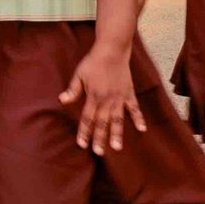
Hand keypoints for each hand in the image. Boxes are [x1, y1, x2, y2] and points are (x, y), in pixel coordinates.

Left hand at [59, 41, 145, 155]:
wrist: (112, 50)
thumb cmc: (93, 62)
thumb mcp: (79, 74)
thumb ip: (73, 90)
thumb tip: (62, 101)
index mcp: (93, 96)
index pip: (87, 118)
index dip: (84, 132)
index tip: (82, 144)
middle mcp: (106, 100)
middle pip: (102, 123)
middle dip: (99, 138)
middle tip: (99, 152)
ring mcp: (119, 98)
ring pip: (118, 119)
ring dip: (117, 134)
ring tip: (117, 148)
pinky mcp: (128, 93)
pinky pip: (134, 108)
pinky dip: (138, 118)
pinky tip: (142, 129)